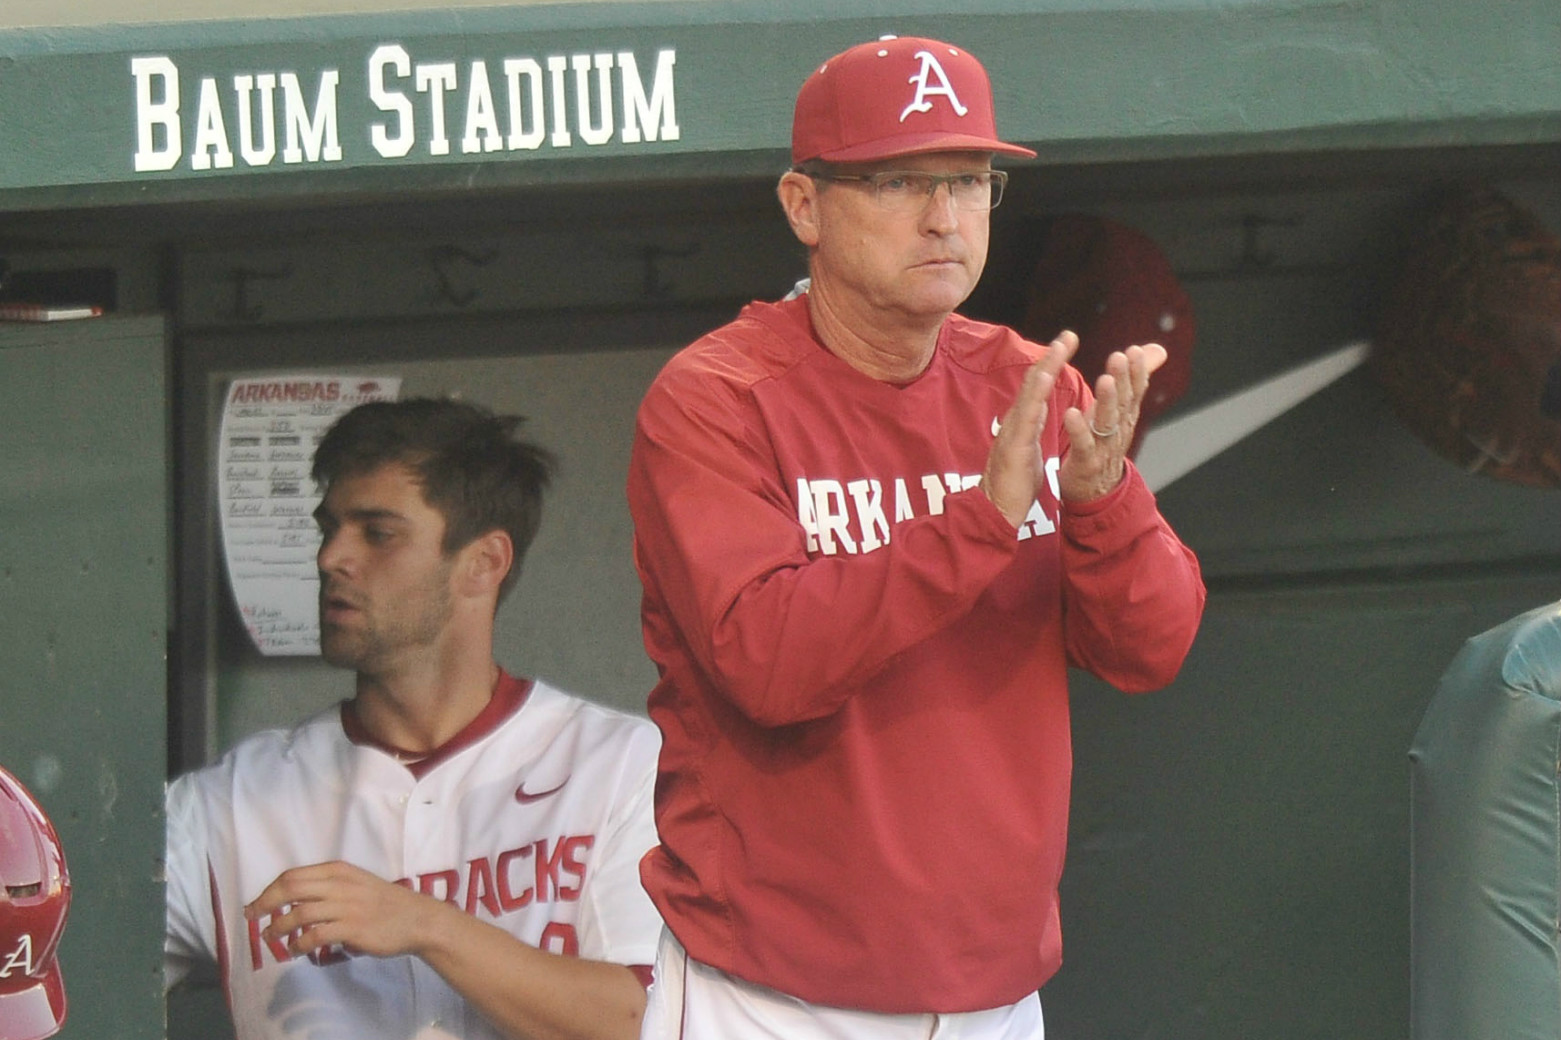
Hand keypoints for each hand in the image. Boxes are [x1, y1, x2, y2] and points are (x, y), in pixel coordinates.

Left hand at [245, 860, 444, 960]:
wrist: (416, 919)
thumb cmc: (384, 902)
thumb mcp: (355, 883)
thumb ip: (328, 888)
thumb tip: (293, 901)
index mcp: (338, 870)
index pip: (292, 875)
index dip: (268, 891)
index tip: (255, 906)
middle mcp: (339, 884)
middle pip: (290, 889)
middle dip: (265, 905)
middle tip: (252, 919)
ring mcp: (346, 906)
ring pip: (298, 914)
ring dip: (278, 928)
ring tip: (271, 938)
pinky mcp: (352, 928)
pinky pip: (315, 936)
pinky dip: (299, 945)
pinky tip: (296, 950)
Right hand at [982, 331, 1077, 527]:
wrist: (996, 513)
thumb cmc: (1013, 485)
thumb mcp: (1030, 450)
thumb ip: (1033, 428)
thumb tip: (1038, 412)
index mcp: (1024, 423)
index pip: (1039, 387)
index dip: (1052, 363)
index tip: (1067, 342)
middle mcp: (1016, 422)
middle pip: (1033, 383)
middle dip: (1051, 357)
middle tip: (1068, 335)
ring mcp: (1012, 434)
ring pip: (1028, 395)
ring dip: (1044, 369)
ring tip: (1059, 348)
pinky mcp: (1013, 449)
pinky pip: (1025, 419)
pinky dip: (1034, 397)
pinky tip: (1043, 380)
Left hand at [1056, 342, 1166, 502]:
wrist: (1098, 492)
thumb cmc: (1105, 445)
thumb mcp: (1122, 411)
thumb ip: (1135, 379)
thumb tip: (1157, 351)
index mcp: (1125, 417)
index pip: (1135, 391)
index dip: (1136, 372)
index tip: (1133, 351)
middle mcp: (1119, 431)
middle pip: (1123, 403)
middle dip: (1123, 379)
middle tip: (1120, 357)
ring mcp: (1104, 448)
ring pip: (1108, 422)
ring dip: (1107, 401)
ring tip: (1105, 380)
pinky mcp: (1086, 463)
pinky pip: (1084, 445)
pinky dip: (1079, 430)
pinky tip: (1072, 414)